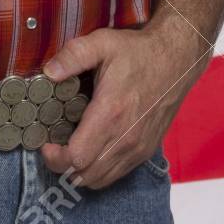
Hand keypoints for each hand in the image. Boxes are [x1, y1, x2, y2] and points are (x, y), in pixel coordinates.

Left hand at [39, 24, 204, 190]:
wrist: (177, 59)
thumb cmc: (137, 51)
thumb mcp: (102, 43)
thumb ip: (72, 56)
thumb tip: (47, 72)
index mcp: (110, 113)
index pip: (76, 157)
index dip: (55, 157)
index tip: (46, 142)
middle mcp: (126, 138)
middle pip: (84, 175)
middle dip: (62, 166)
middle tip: (54, 145)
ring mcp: (138, 148)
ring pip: (100, 180)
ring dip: (79, 171)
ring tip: (70, 148)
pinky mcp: (146, 151)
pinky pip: (116, 174)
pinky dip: (98, 170)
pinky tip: (92, 149)